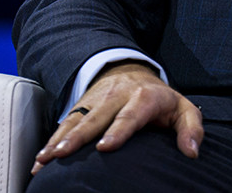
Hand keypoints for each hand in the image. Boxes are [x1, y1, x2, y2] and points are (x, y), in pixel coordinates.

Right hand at [31, 62, 203, 174]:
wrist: (133, 72)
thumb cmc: (161, 100)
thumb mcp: (183, 109)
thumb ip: (191, 129)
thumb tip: (191, 152)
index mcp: (145, 98)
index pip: (131, 114)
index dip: (118, 130)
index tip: (104, 147)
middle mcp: (117, 96)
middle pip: (96, 117)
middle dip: (79, 136)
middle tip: (63, 155)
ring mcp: (96, 100)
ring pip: (76, 119)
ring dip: (58, 139)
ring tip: (44, 159)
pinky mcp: (81, 105)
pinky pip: (64, 123)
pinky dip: (50, 140)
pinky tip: (40, 160)